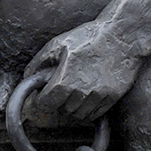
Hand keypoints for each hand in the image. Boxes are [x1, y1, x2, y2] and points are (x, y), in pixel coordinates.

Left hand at [24, 22, 141, 121]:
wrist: (122, 35)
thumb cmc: (89, 36)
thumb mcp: (58, 43)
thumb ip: (40, 62)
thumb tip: (28, 76)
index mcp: (64, 79)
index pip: (46, 104)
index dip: (42, 100)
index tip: (43, 96)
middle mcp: (81, 91)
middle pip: (62, 111)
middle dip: (58, 103)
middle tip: (61, 90)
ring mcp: (98, 96)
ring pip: (79, 115)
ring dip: (73, 107)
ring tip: (75, 92)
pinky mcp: (112, 97)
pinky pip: (95, 114)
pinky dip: (88, 109)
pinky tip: (88, 95)